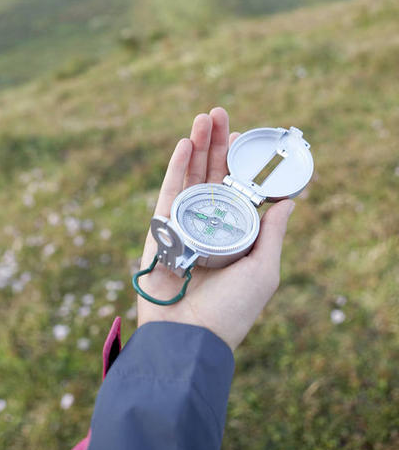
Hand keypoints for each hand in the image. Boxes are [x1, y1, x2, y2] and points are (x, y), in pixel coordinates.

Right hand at [137, 108, 295, 350]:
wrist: (189, 337)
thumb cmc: (231, 310)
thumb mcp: (263, 269)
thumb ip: (271, 233)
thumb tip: (288, 200)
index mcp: (233, 233)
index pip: (235, 187)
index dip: (239, 161)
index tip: (244, 135)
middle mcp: (207, 223)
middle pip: (211, 173)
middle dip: (217, 142)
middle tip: (219, 112)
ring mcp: (183, 223)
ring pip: (190, 175)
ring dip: (197, 145)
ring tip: (204, 117)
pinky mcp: (161, 228)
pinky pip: (169, 191)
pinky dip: (176, 166)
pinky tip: (185, 142)